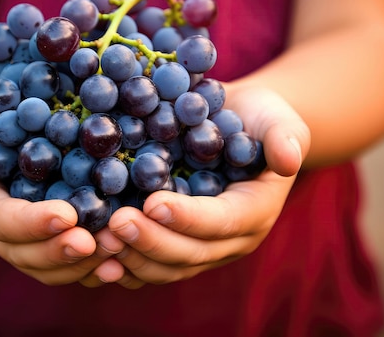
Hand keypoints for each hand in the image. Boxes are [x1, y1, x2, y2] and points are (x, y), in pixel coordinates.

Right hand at [0, 100, 125, 285]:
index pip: (2, 222)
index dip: (33, 223)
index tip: (68, 215)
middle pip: (27, 255)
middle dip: (63, 251)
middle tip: (102, 242)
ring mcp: (23, 240)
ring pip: (49, 268)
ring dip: (84, 263)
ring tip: (119, 248)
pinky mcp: (47, 239)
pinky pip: (67, 264)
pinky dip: (93, 264)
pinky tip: (123, 256)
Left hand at [104, 85, 310, 287]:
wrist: (231, 125)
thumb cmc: (255, 118)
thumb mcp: (276, 117)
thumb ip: (285, 136)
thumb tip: (288, 160)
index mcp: (254, 212)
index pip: (222, 223)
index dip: (189, 218)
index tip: (153, 203)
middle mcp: (227, 240)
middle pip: (190, 253)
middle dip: (151, 242)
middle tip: (115, 224)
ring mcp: (199, 246)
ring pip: (166, 267)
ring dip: (132, 257)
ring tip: (99, 239)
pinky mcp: (175, 243)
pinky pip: (149, 264)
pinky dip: (122, 263)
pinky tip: (95, 252)